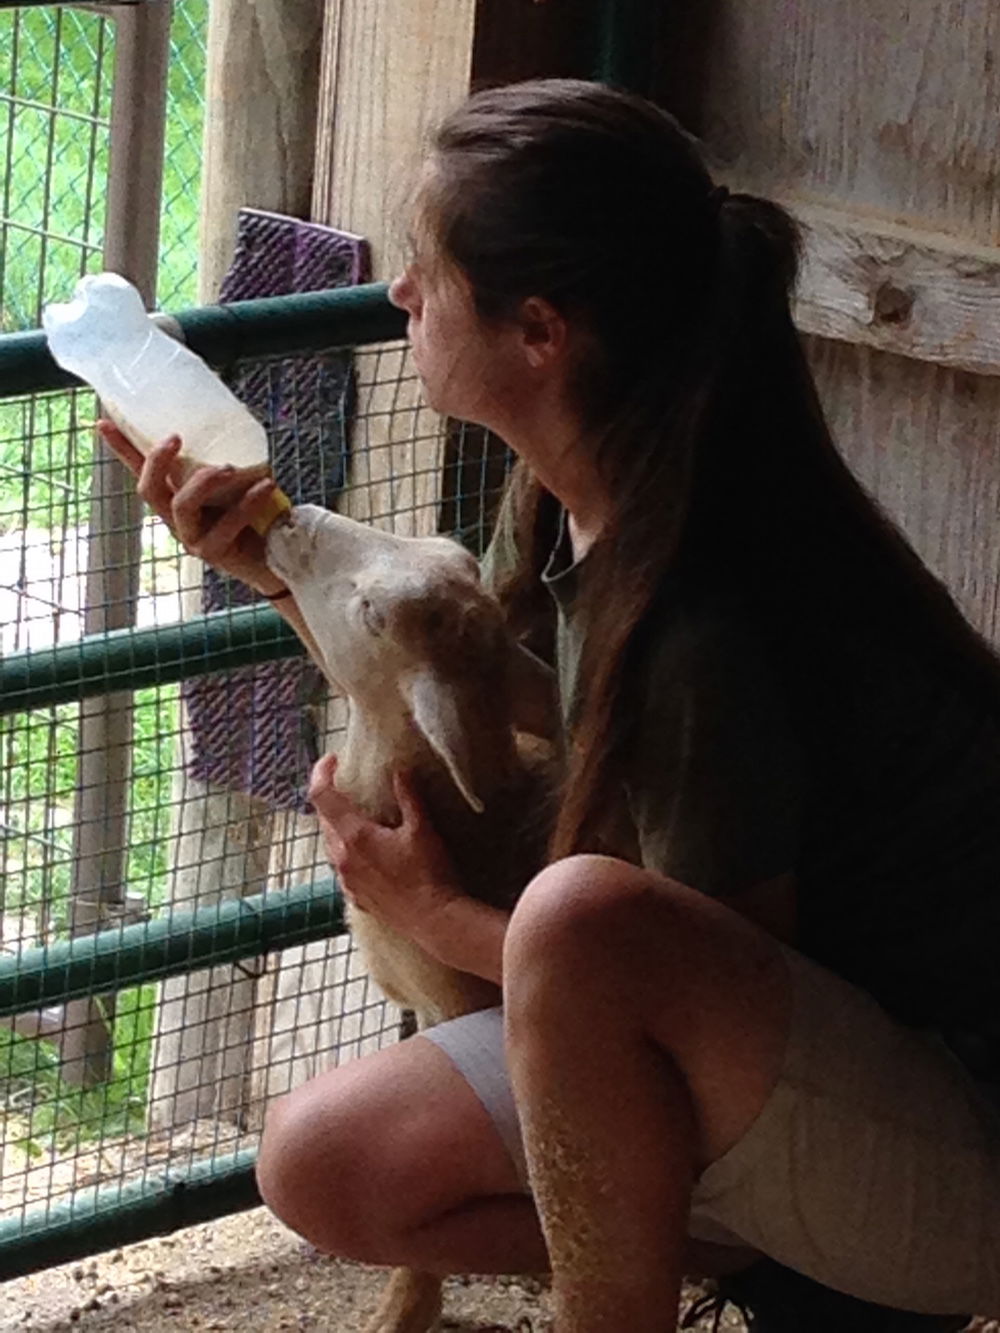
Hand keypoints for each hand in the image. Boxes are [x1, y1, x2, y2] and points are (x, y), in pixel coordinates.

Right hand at [98, 420, 286, 594]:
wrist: (275, 561)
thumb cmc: (253, 520)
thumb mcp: (235, 485)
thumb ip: (225, 463)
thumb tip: (233, 423)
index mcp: (174, 499)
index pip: (140, 471)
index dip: (121, 449)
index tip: (103, 421)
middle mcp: (177, 520)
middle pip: (149, 489)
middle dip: (157, 461)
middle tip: (176, 437)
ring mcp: (193, 539)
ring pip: (182, 506)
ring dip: (204, 482)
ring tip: (230, 467)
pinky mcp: (215, 553)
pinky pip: (226, 525)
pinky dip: (248, 502)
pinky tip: (266, 484)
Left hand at [309, 754, 463, 942]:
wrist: (435, 920)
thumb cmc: (430, 873)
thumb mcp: (422, 828)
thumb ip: (408, 796)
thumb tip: (400, 770)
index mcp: (354, 836)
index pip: (322, 796)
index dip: (321, 772)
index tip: (332, 759)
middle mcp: (342, 858)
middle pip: (324, 819)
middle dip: (332, 798)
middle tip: (349, 784)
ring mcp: (346, 880)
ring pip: (331, 844)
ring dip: (339, 826)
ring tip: (359, 816)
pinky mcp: (356, 897)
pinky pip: (343, 867)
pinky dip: (348, 852)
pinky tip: (369, 853)